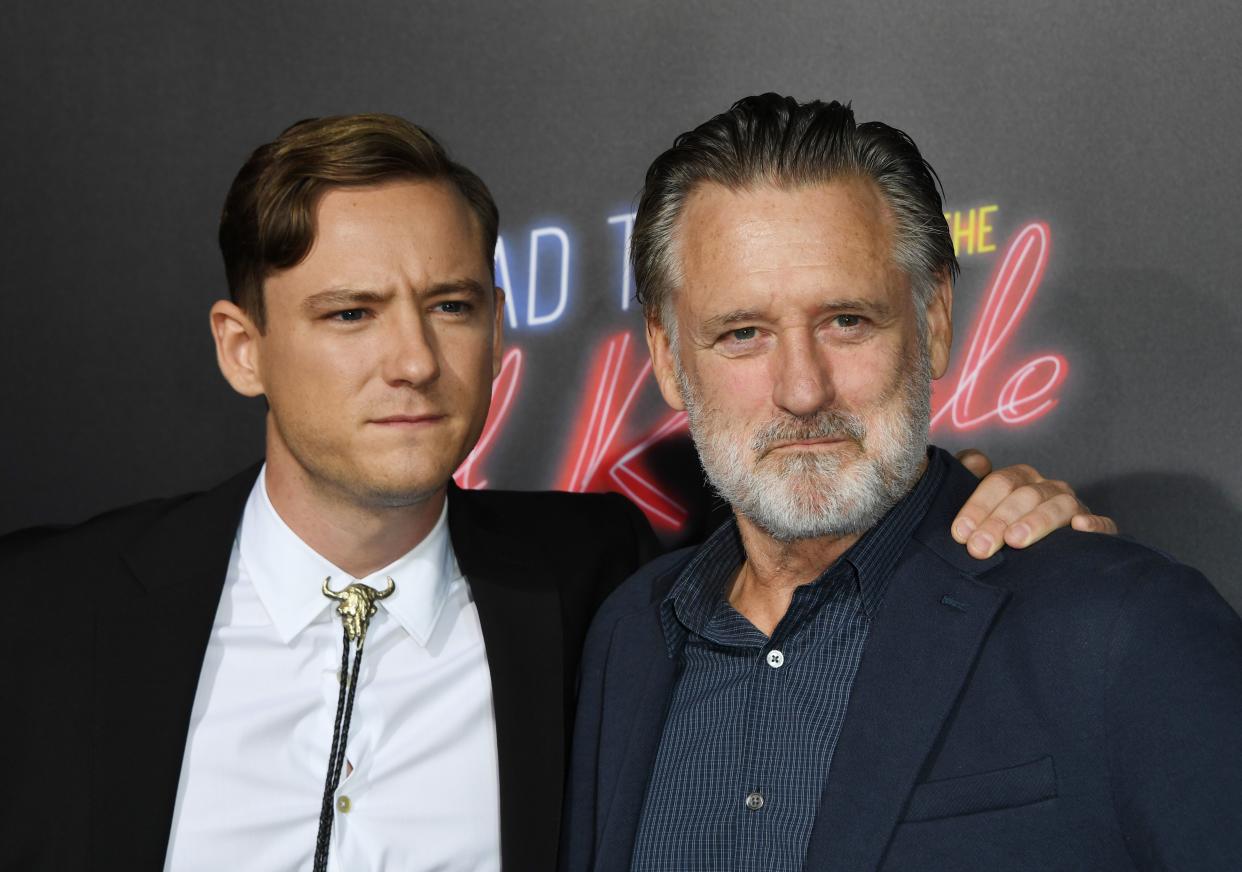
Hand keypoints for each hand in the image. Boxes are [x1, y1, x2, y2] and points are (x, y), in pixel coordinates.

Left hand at [952, 448, 1117, 558]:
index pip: (1000, 482)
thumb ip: (966, 475)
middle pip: (1025, 496)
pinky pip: (1103, 523)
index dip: (978, 506)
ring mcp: (1073, 506)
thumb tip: (975, 462)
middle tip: (979, 547)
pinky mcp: (1097, 528)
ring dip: (1037, 521)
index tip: (960, 533)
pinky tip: (1079, 528)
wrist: (1034, 551)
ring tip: (1016, 540)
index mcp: (1020, 478)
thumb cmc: (999, 525)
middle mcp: (1047, 488)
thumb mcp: (979, 503)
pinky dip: (1095, 523)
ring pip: (1058, 505)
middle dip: (999, 521)